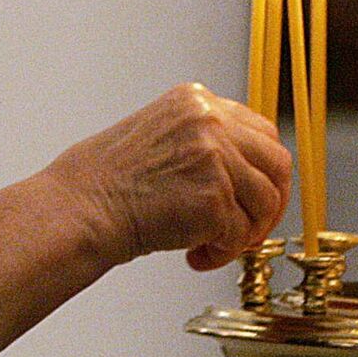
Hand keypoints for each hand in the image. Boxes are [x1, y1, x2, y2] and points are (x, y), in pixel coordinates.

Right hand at [43, 83, 290, 270]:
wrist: (80, 207)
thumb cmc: (105, 182)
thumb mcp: (158, 136)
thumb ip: (202, 143)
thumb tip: (242, 173)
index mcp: (196, 101)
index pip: (260, 131)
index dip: (263, 170)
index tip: (256, 194)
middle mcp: (210, 121)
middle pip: (276, 162)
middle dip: (270, 202)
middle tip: (250, 227)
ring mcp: (215, 157)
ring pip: (265, 202)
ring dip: (245, 232)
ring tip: (213, 244)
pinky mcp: (214, 197)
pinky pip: (240, 235)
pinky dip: (222, 252)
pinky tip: (195, 255)